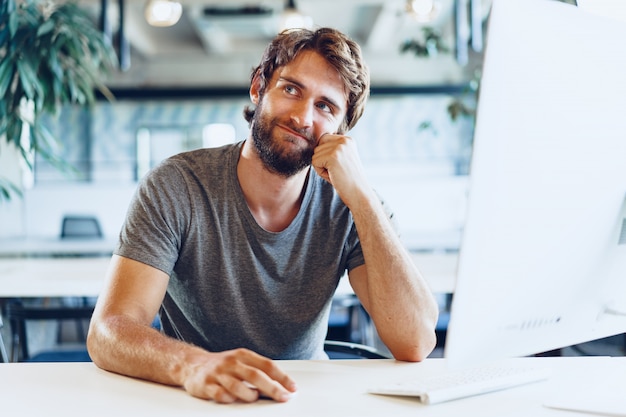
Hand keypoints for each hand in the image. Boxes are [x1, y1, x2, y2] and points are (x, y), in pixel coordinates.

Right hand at [182, 348, 296, 403]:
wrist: (192, 364)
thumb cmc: (222, 365)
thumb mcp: (241, 361)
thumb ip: (258, 370)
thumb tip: (280, 385)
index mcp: (242, 355)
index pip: (267, 365)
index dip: (282, 377)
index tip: (292, 387)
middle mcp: (231, 362)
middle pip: (255, 376)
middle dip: (272, 388)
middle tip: (283, 397)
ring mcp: (218, 373)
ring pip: (238, 387)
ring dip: (250, 395)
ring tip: (253, 397)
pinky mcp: (206, 385)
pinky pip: (221, 396)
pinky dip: (231, 399)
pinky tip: (233, 398)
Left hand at [312, 133, 370, 206]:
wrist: (359, 193)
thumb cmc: (348, 180)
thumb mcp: (342, 159)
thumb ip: (331, 149)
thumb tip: (312, 145)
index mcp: (348, 139)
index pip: (323, 140)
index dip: (325, 155)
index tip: (338, 165)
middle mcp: (344, 140)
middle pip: (318, 147)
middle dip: (322, 161)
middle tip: (336, 171)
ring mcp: (339, 147)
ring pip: (315, 155)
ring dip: (321, 167)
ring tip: (336, 173)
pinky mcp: (332, 156)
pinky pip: (314, 162)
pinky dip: (321, 172)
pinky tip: (333, 176)